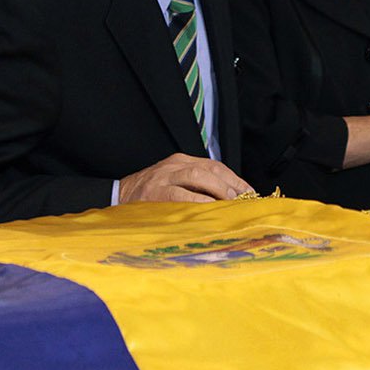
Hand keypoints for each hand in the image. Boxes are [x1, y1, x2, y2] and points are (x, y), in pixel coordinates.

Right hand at [118, 153, 252, 203]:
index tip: (250, 193)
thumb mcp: (173, 182)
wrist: (119, 196)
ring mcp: (164, 177)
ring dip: (218, 190)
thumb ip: (196, 186)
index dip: (235, 179)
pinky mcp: (156, 192)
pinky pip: (182, 194)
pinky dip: (198, 201)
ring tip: (231, 203)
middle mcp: (174, 165)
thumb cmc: (150, 195)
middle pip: (210, 169)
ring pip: (198, 176)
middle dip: (230, 185)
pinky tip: (210, 209)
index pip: (215, 165)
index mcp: (181, 161)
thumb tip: (228, 200)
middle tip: (244, 200)